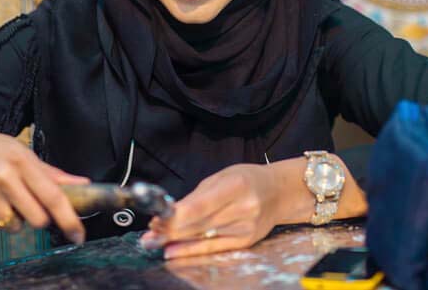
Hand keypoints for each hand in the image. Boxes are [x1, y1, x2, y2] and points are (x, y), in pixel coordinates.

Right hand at [0, 121, 89, 241]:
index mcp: (22, 160)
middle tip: (30, 205)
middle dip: (39, 218)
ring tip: (4, 199)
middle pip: (37, 218)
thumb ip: (49, 172)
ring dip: (15, 219)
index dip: (69, 219)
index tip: (78, 234)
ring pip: (14, 226)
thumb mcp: (19, 151)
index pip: (53, 196)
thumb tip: (81, 183)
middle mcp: (4, 176)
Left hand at [140, 163, 277, 258]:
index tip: (156, 218)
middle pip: (198, 224)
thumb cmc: (247, 180)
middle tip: (149, 233)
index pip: (199, 206)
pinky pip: (213, 248)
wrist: (279, 192)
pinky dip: (190, 250)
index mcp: (235, 185)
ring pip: (202, 237)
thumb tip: (170, 211)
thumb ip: (197, 195)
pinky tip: (173, 251)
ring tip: (153, 241)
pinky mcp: (245, 242)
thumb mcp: (222, 176)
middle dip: (169, 229)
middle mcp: (242, 209)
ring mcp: (245, 227)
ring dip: (175, 240)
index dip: (174, 216)